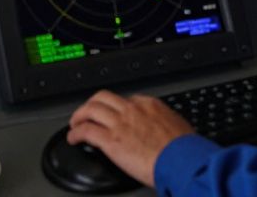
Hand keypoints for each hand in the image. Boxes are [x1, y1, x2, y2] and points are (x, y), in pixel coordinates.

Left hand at [68, 91, 194, 186]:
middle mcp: (132, 109)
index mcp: (149, 104)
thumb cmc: (184, 148)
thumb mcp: (178, 126)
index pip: (125, 99)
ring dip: (79, 116)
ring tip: (75, 124)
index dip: (115, 108)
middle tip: (87, 113)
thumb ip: (165, 123)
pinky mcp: (111, 140)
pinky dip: (76, 133)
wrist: (181, 160)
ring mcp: (120, 123)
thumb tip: (165, 128)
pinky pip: (86, 131)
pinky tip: (73, 138)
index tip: (112, 115)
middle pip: (103, 97)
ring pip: (90, 109)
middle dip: (91, 104)